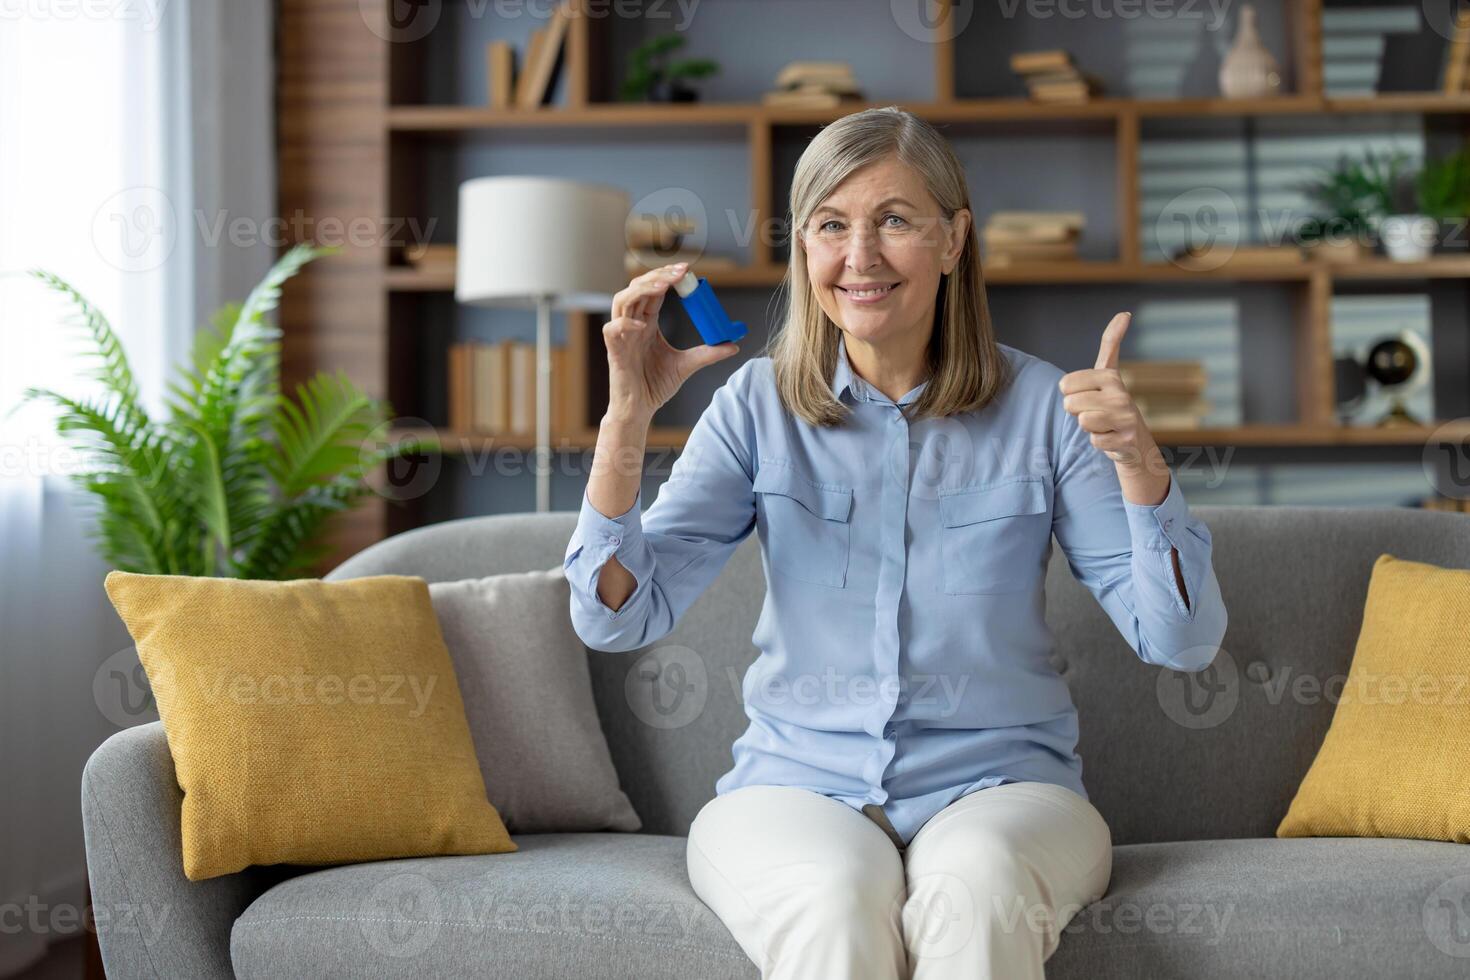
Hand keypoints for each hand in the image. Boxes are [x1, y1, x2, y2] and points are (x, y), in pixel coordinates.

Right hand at [604, 262, 740, 420]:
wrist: (641, 410)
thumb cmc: (655, 386)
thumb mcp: (687, 365)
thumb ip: (707, 353)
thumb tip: (733, 345)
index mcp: (647, 323)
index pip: (654, 291)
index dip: (667, 278)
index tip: (687, 272)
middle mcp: (632, 324)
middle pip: (637, 287)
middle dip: (657, 276)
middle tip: (680, 272)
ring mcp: (621, 336)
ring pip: (621, 300)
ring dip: (641, 289)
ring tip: (662, 286)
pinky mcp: (613, 351)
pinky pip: (612, 329)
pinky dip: (625, 324)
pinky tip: (642, 325)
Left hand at [1058, 311, 1162, 473]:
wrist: (1135, 440)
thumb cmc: (1112, 402)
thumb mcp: (1108, 371)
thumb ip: (1111, 342)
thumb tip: (1125, 313)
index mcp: (1110, 377)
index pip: (1065, 385)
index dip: (1072, 394)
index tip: (1089, 395)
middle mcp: (1120, 394)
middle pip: (1070, 404)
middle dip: (1078, 412)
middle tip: (1096, 412)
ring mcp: (1125, 418)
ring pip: (1082, 422)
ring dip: (1089, 427)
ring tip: (1103, 424)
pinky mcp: (1126, 439)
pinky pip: (1094, 441)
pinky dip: (1099, 442)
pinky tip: (1111, 437)